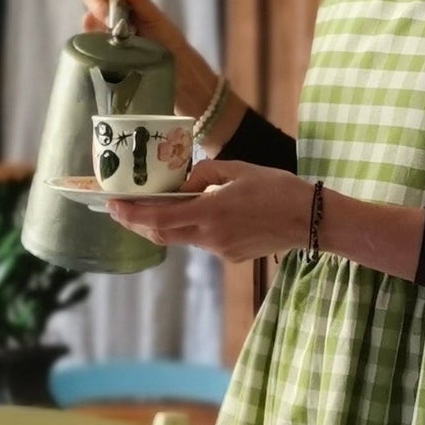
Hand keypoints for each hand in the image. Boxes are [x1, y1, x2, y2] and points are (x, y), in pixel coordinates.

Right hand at [79, 0, 214, 114]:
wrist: (184, 82)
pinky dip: (94, 57)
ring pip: (89, 37)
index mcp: (124, 9)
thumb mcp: (156, 21)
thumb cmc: (172, 47)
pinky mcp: (109, 67)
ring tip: (110, 44)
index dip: (98, 1)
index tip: (105, 10)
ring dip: (94, 39)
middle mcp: (113, 26)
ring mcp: (109, 47)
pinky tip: (103, 59)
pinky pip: (93, 58)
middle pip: (91, 15)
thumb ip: (140, 0)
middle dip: (96, 18)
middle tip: (112, 28)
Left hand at [105, 157, 313, 262]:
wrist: (311, 220)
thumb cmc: (278, 189)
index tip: (113, 207)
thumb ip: (205, 173)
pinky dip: (195, 227)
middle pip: (163, 235)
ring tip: (160, 206)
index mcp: (211, 212)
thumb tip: (184, 185)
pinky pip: (204, 241)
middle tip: (123, 209)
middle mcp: (211, 236)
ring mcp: (221, 250)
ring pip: (184, 237)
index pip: (160, 219)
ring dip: (168, 224)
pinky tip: (205, 214)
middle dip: (139, 224)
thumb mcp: (239, 169)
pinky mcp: (231, 256)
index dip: (132, 216)